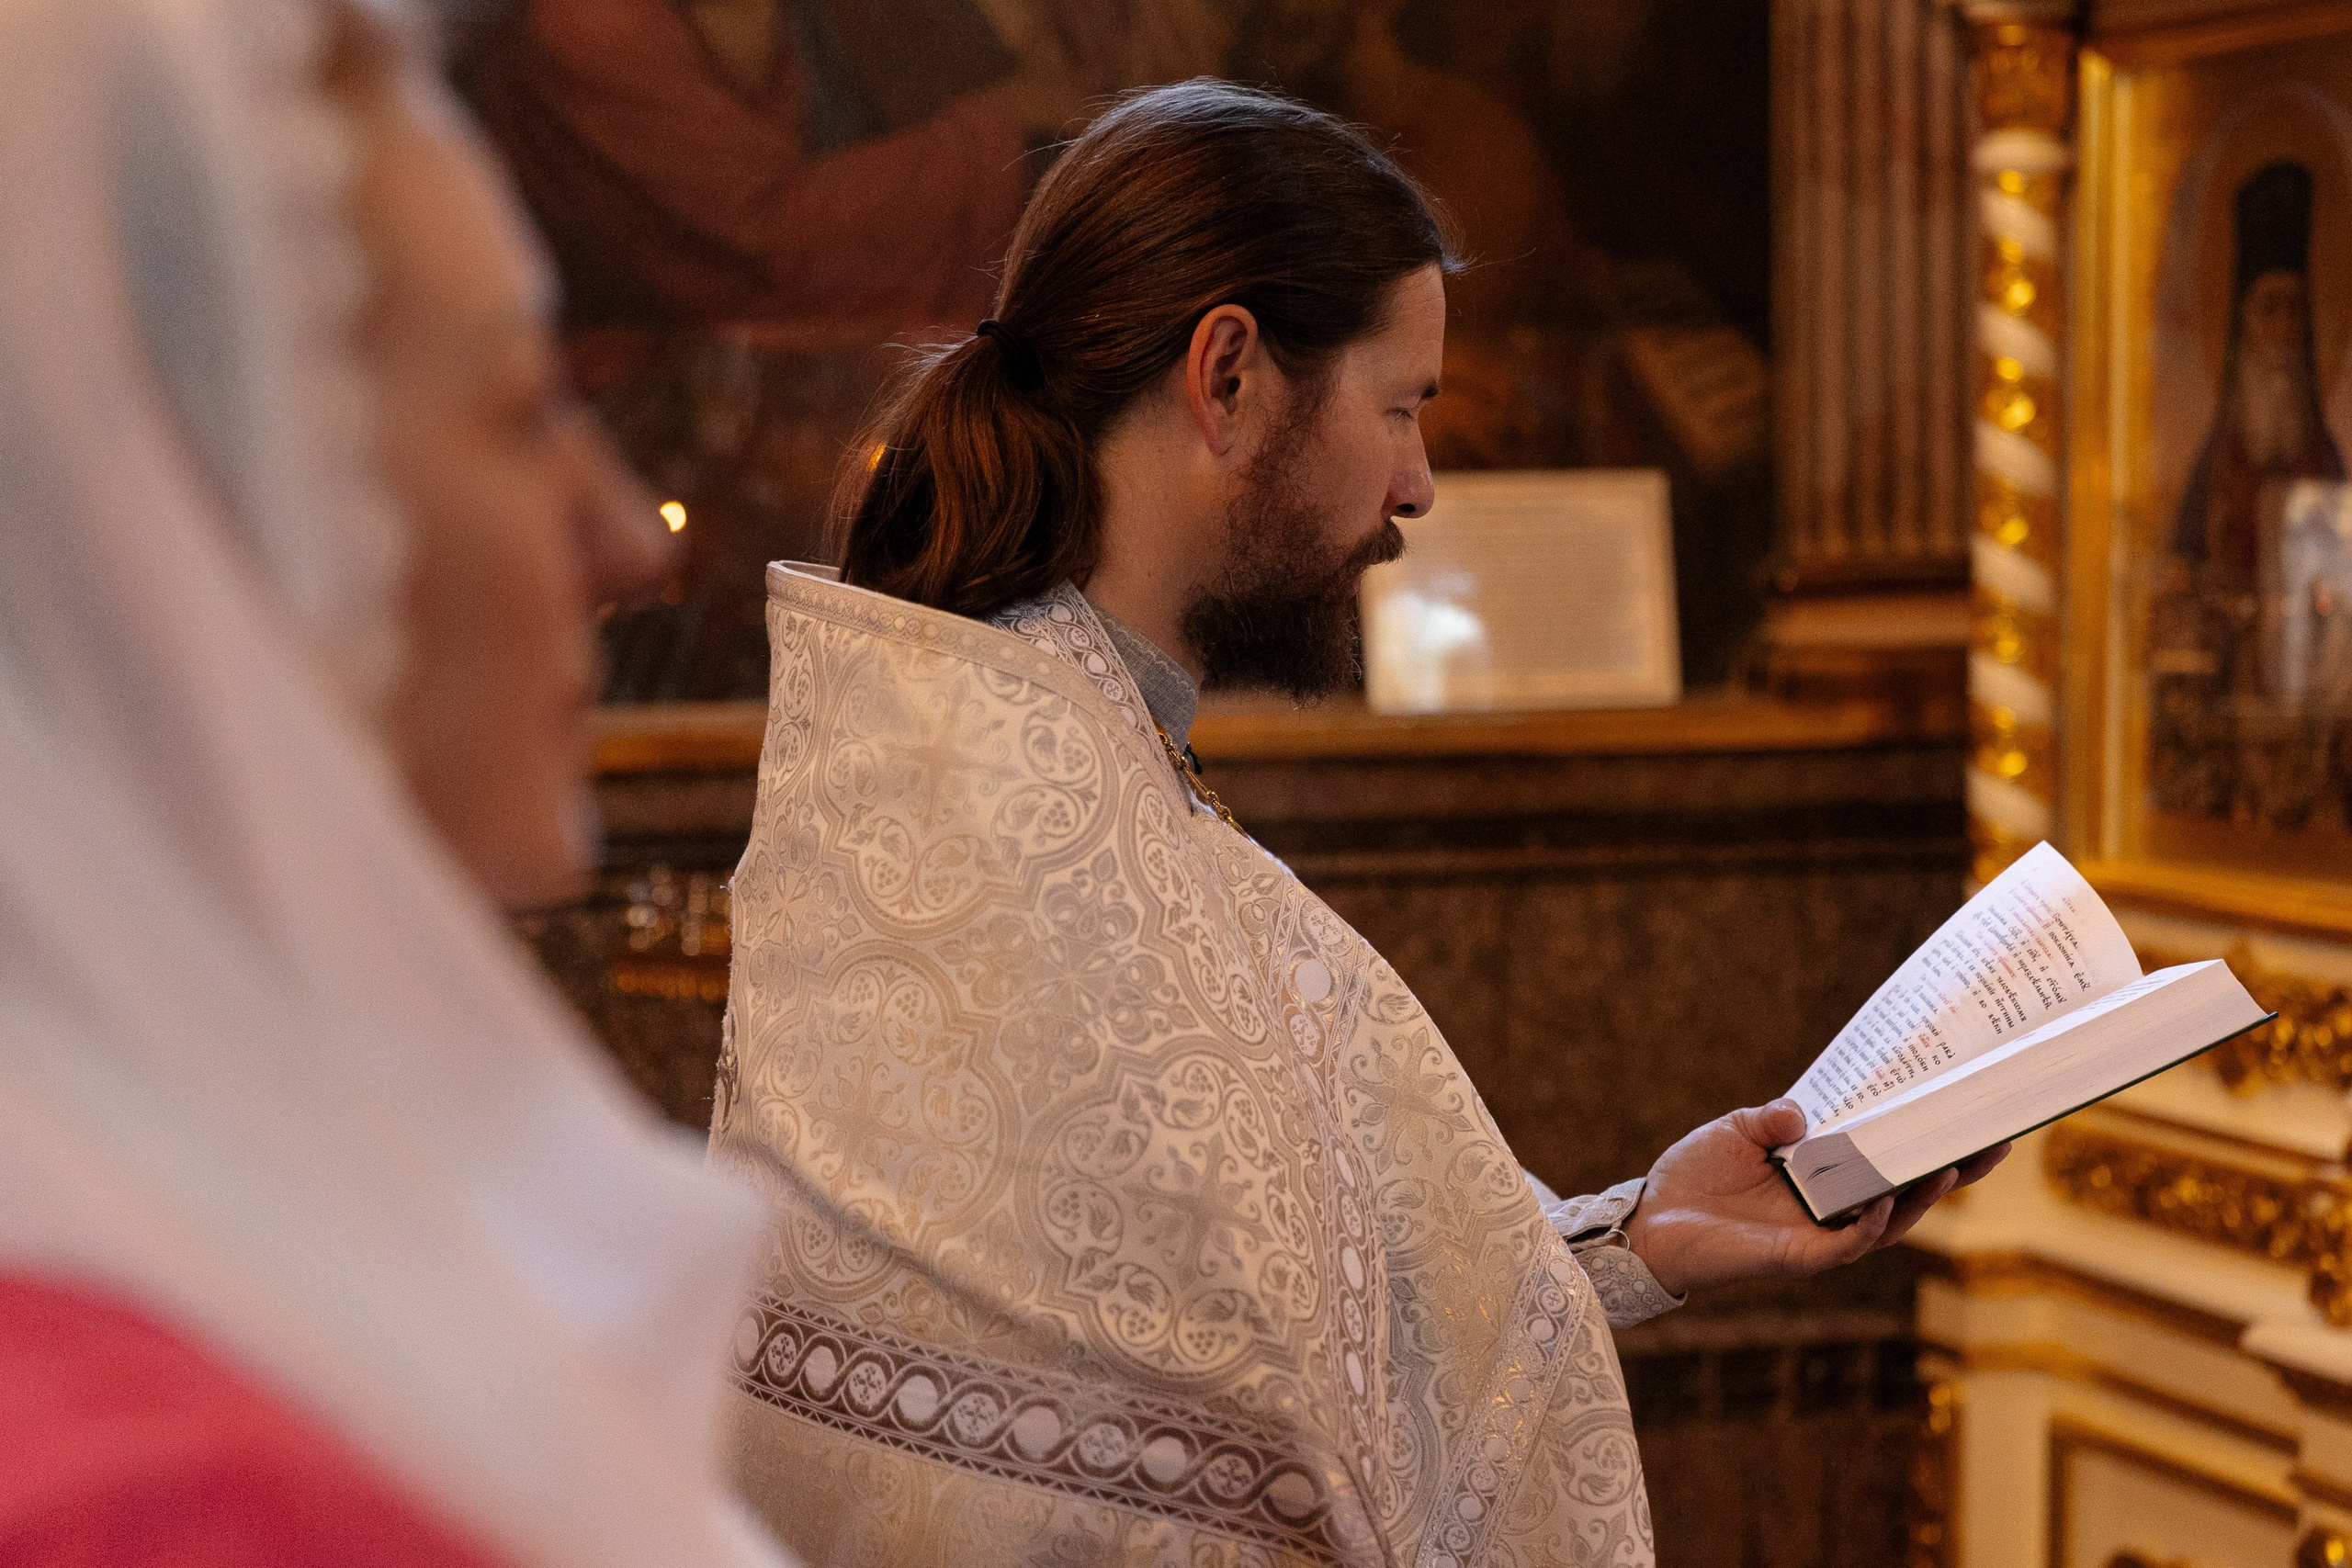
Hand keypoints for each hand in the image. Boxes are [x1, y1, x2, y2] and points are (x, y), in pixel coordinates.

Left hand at [1623, 1099, 2009, 1297]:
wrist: (1650, 1222)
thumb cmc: (1692, 1176)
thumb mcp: (1735, 1130)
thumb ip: (1772, 1119)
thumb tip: (1803, 1112)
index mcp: (1820, 1173)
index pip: (1881, 1156)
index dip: (1919, 1138)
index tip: (1961, 1110)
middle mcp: (1829, 1206)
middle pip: (1904, 1191)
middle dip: (1950, 1172)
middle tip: (1993, 1144)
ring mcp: (1818, 1234)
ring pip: (1887, 1222)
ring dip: (1921, 1199)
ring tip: (1951, 1168)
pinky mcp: (1797, 1257)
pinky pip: (1845, 1245)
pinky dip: (1869, 1224)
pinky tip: (1886, 1201)